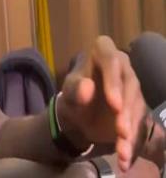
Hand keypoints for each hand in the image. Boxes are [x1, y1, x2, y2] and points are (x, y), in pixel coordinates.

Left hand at [57, 36, 147, 171]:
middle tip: (121, 131)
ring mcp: (133, 86)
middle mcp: (123, 66)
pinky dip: (132, 143)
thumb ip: (75, 89)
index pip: (111, 61)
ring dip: (132, 130)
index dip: (114, 82)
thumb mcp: (69, 92)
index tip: (115, 105)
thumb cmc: (74, 95)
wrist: (79, 114)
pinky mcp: (139, 107)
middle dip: (127, 110)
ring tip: (122, 150)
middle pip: (130, 86)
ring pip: (138, 106)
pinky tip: (124, 158)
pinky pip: (140, 123)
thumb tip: (87, 87)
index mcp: (103, 52)